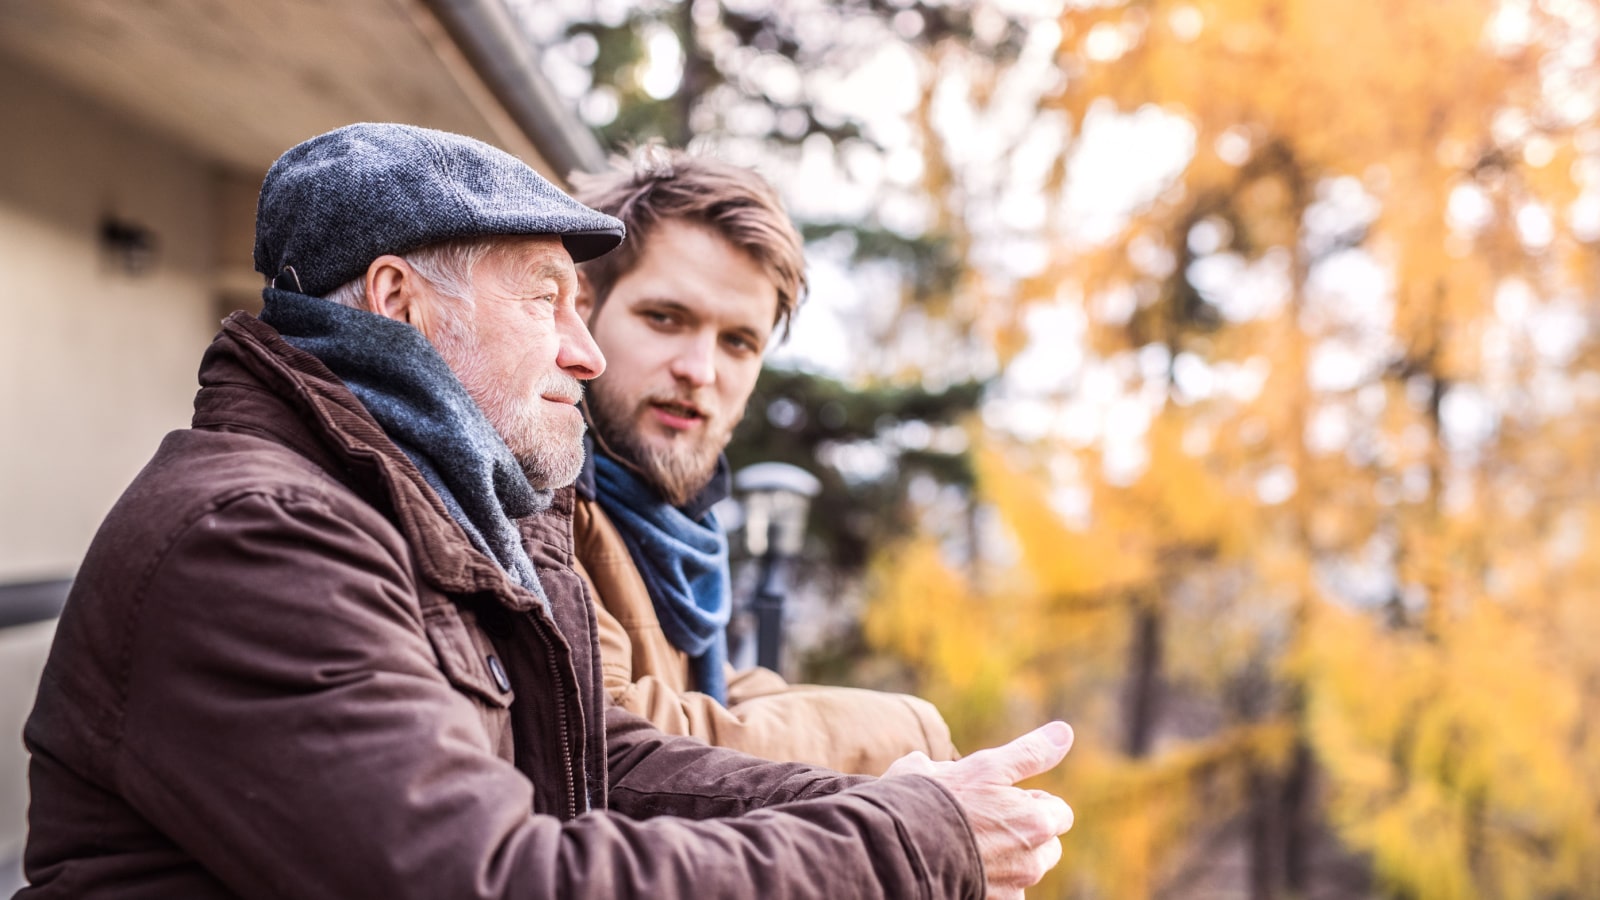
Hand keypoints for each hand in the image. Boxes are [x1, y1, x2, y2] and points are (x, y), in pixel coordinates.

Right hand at [884, 722, 1074, 898]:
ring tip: (971, 842)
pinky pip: (1006, 892)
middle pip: (1047, 845)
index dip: (1031, 801)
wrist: (899, 844)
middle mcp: (1032, 860)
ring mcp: (1012, 887)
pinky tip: (965, 865)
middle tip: (986, 817)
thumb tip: (1064, 732)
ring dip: (1010, 858)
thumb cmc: (942, 799)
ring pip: (1025, 870)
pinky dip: (993, 881)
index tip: (1003, 797)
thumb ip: (1030, 752)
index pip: (1059, 812)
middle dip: (1025, 832)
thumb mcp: (987, 765)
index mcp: (1037, 821)